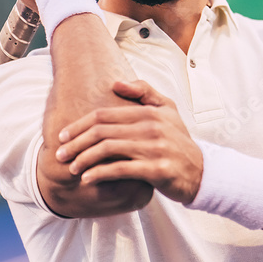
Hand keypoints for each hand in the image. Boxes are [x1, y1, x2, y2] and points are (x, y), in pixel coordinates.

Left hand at [54, 79, 203, 204]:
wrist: (202, 172)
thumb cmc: (178, 141)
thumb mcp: (167, 110)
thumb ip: (144, 92)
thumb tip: (115, 83)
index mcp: (149, 112)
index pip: (104, 115)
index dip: (79, 125)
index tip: (63, 135)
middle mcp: (152, 127)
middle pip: (102, 131)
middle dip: (76, 142)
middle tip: (60, 153)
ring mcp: (155, 148)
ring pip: (109, 149)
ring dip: (85, 159)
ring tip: (71, 168)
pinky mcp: (158, 170)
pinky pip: (122, 170)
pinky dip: (101, 174)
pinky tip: (87, 179)